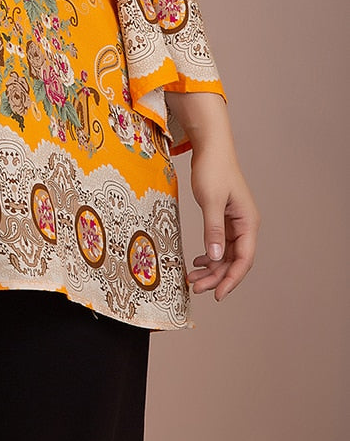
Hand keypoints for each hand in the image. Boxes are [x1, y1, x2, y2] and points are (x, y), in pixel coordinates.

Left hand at [166, 92, 259, 300]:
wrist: (211, 147)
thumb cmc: (213, 169)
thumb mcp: (210, 201)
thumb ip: (213, 229)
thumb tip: (215, 258)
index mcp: (248, 222)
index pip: (244, 259)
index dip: (232, 279)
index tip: (217, 294)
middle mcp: (245, 225)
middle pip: (234, 260)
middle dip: (216, 277)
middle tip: (196, 288)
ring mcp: (235, 222)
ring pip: (225, 254)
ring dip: (211, 268)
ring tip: (192, 279)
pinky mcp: (224, 218)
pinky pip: (219, 243)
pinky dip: (209, 255)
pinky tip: (197, 262)